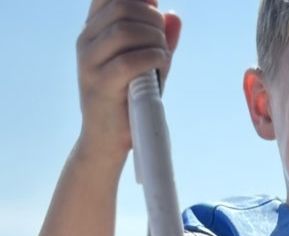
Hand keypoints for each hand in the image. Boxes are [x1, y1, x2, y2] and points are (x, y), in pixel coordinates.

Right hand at [76, 0, 180, 157]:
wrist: (107, 140)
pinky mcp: (101, 84)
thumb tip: (173, 15)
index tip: (156, 9)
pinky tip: (161, 66)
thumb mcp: (146, 65)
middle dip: (152, 19)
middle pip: (122, 8)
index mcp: (92, 32)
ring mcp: (90, 62)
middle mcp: (86, 42)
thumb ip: (158, 40)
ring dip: (155, 40)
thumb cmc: (128, 101)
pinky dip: (154, 58)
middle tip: (163, 41)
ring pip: (126, 31)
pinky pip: (131, 60)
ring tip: (163, 57)